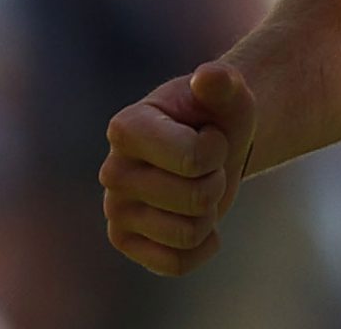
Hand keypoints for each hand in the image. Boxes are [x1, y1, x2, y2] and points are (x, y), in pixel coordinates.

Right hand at [100, 60, 253, 275]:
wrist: (211, 145)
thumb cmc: (216, 116)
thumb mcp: (228, 94)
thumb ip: (222, 82)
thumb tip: (208, 77)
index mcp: (126, 127)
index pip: (194, 159)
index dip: (217, 149)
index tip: (209, 133)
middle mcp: (112, 171)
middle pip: (195, 199)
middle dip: (216, 181)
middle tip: (206, 165)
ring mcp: (115, 210)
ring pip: (187, 234)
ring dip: (209, 213)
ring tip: (197, 186)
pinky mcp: (125, 241)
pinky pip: (176, 264)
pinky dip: (201, 247)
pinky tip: (198, 221)